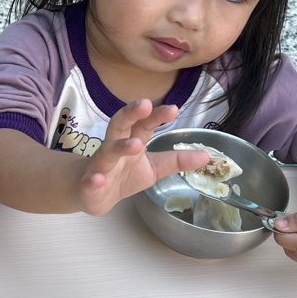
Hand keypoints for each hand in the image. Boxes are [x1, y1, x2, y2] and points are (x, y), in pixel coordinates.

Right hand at [75, 99, 209, 214]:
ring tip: (134, 144)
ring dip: (119, 147)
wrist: (92, 194)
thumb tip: (206, 156)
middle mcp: (114, 148)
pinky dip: (94, 179)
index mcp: (131, 140)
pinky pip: (91, 180)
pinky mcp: (90, 184)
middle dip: (130, 114)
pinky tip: (98, 179)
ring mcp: (100, 165)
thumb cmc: (123, 175)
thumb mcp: (153, 167)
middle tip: (144, 104)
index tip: (173, 109)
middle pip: (120, 126)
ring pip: (107, 152)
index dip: (156, 116)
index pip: (143, 124)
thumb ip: (176, 161)